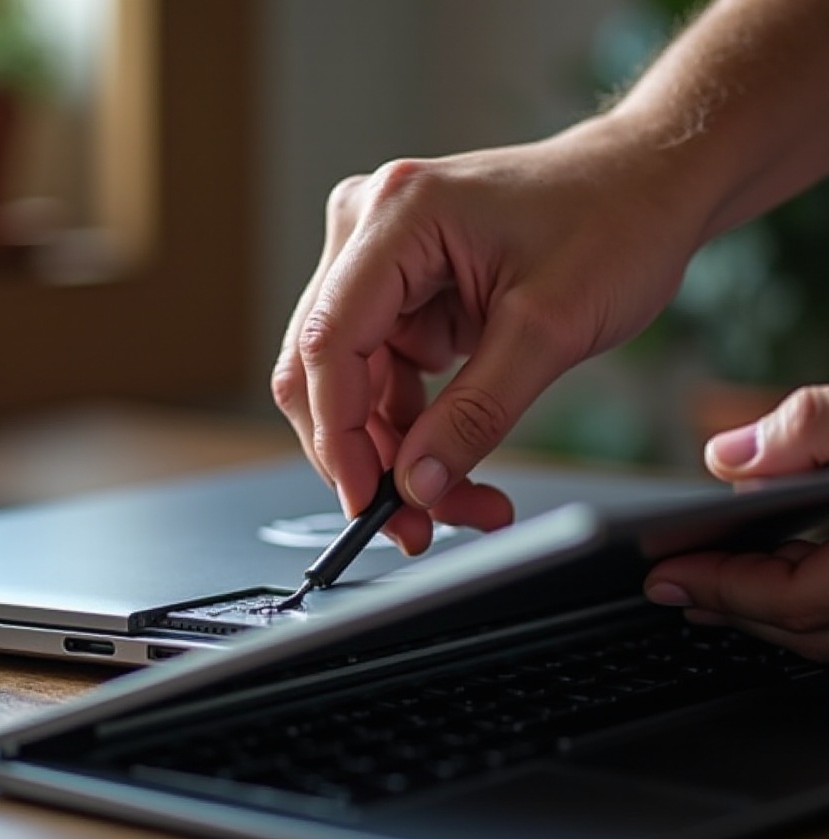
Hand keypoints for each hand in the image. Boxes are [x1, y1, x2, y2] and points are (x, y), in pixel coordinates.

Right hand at [271, 116, 701, 552]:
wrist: (645, 185)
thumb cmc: (613, 221)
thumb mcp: (549, 329)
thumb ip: (475, 413)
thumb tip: (417, 484)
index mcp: (397, 217)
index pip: (328, 343)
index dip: (339, 435)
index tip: (367, 502)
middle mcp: (369, 233)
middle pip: (323, 372)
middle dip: (365, 457)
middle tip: (413, 523)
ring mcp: (380, 265)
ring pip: (352, 389)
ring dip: (394, 455)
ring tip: (462, 502)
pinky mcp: (401, 296)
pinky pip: (383, 382)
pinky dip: (413, 433)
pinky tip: (455, 465)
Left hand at [645, 386, 828, 660]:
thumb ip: (811, 429)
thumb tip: (727, 457)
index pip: (789, 599)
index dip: (719, 587)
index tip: (661, 575)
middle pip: (802, 627)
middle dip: (730, 607)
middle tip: (666, 587)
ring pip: (825, 632)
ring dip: (765, 613)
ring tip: (705, 590)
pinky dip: (804, 605)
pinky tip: (771, 579)